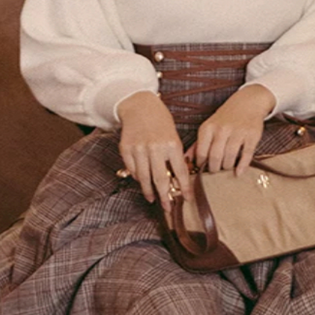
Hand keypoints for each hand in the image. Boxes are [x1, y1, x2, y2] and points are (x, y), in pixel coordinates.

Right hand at [117, 91, 191, 207]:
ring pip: (144, 178)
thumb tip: (176, 181)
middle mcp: (155, 147)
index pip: (180, 172)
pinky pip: (133, 170)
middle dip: (165, 197)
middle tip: (168, 209)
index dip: (185, 188)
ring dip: (149, 191)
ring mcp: (139, 149)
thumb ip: (174, 157)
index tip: (188, 200)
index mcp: (172, 144)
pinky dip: (137, 177)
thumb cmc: (160, 123)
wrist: (140, 106)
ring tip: (152, 199)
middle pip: (161, 179)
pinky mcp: (126, 149)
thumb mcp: (173, 136)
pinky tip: (141, 180)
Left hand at [188, 84, 275, 175]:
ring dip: (227, 167)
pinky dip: (242, 166)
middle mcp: (222, 129)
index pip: (202, 152)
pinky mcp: (252, 135)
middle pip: (215, 157)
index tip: (203, 169)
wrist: (247, 102)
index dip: (202, 164)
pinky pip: (246, 154)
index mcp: (208, 127)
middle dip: (214, 169)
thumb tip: (187, 161)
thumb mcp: (209, 127)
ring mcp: (238, 132)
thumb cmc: (225, 118)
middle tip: (215, 172)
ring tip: (225, 168)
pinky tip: (238, 172)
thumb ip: (198, 144)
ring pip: (230, 157)